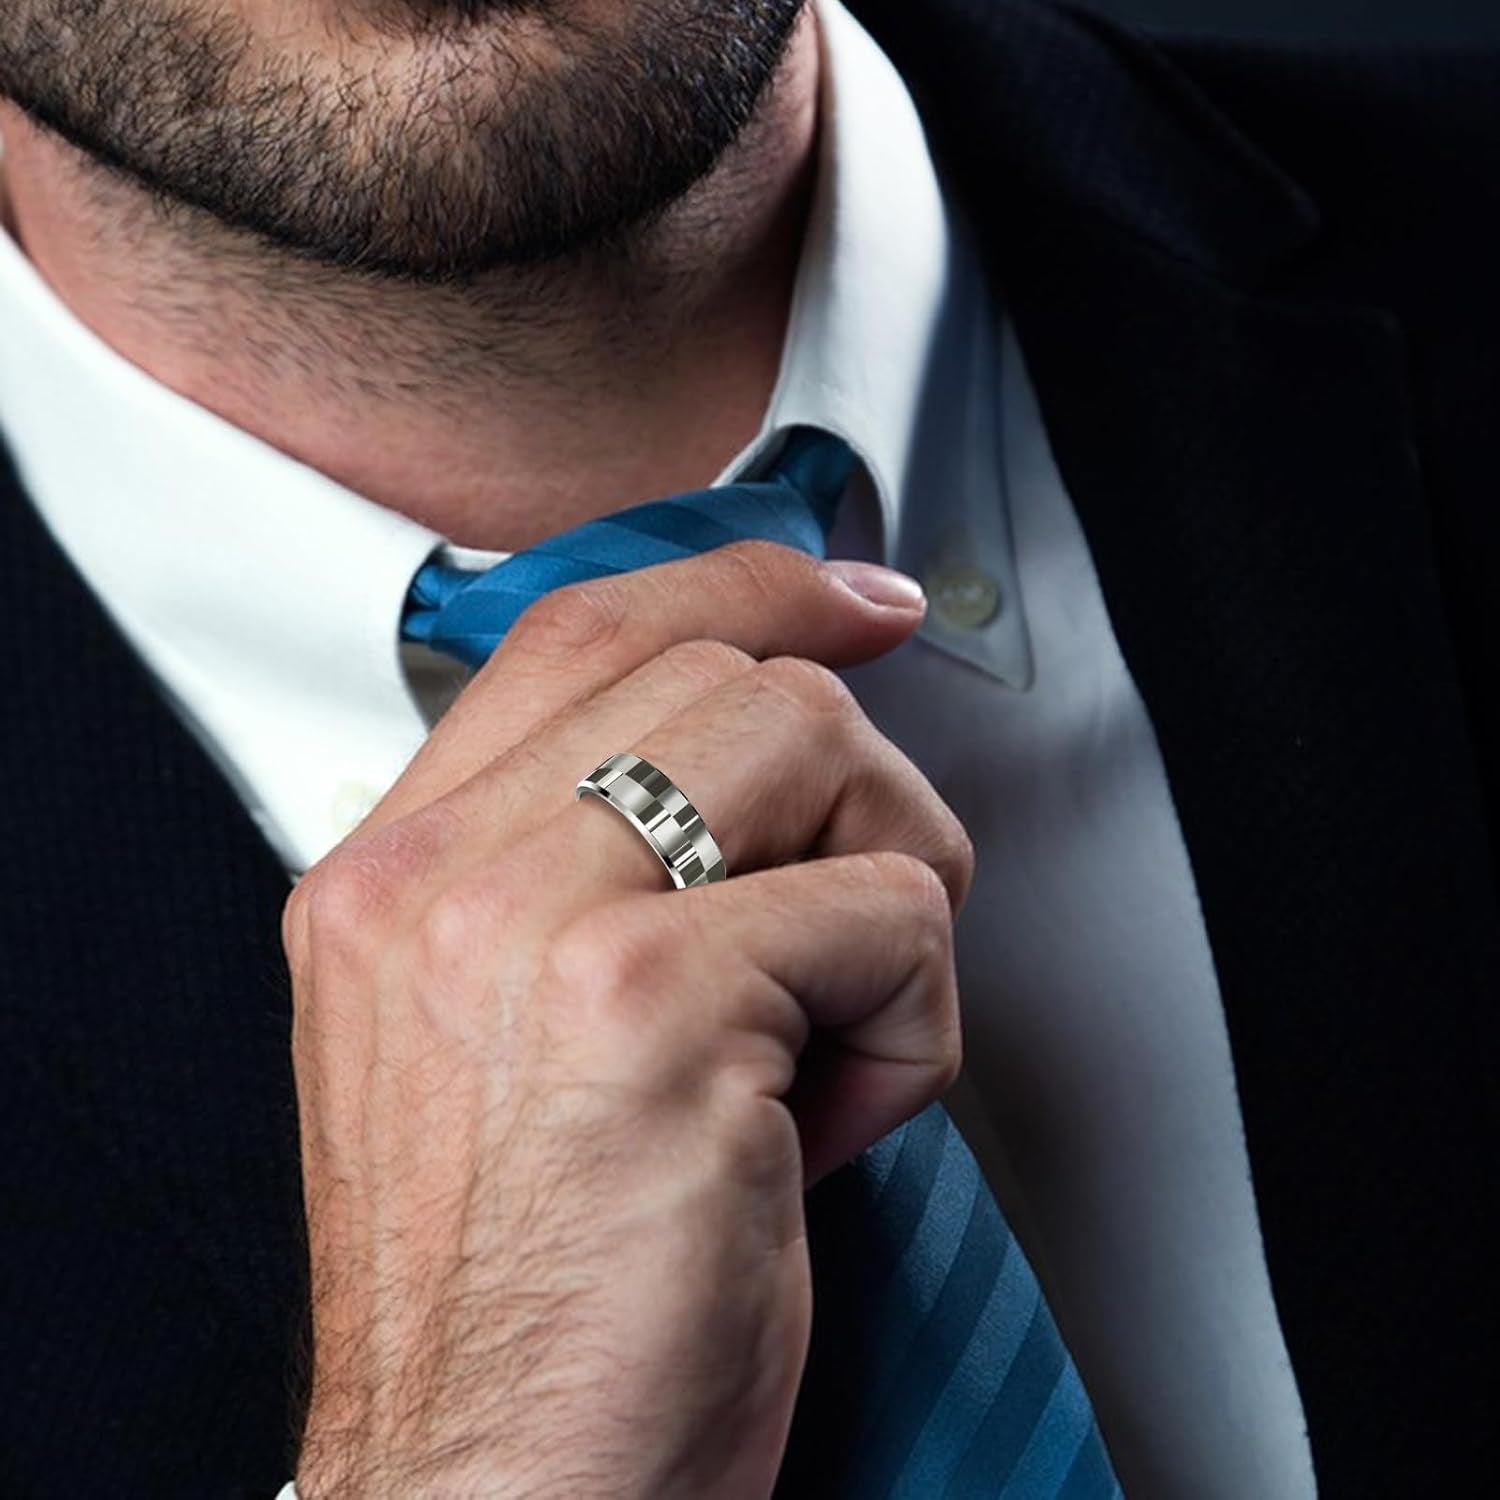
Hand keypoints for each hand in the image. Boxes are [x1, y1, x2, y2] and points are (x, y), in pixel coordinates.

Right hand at [285, 543, 974, 1499]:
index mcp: (398, 876)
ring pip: (815, 746)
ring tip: (838, 1030)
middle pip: (728, 672)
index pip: (580, 629)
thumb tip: (748, 765)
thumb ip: (582, 880)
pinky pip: (882, 912)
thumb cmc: (520, 1288)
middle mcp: (445, 881)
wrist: (493, 1490)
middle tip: (861, 915)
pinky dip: (909, 1016)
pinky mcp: (653, 1011)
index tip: (850, 598)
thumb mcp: (501, 1043)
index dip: (740, 581)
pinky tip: (836, 1122)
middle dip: (856, 783)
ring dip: (890, 888)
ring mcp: (536, 930)